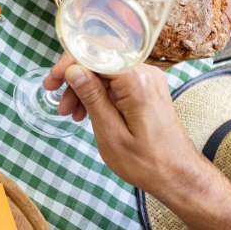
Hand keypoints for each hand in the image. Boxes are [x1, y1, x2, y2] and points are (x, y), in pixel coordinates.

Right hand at [45, 53, 230, 228]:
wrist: (178, 176)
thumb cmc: (147, 162)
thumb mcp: (110, 132)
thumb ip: (92, 96)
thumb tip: (73, 69)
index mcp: (137, 81)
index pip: (96, 54)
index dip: (69, 63)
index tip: (52, 81)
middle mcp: (144, 73)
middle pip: (99, 60)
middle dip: (73, 77)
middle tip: (54, 95)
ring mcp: (147, 80)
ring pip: (104, 72)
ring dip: (83, 88)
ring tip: (69, 113)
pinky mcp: (146, 90)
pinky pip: (115, 83)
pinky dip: (97, 94)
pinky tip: (85, 112)